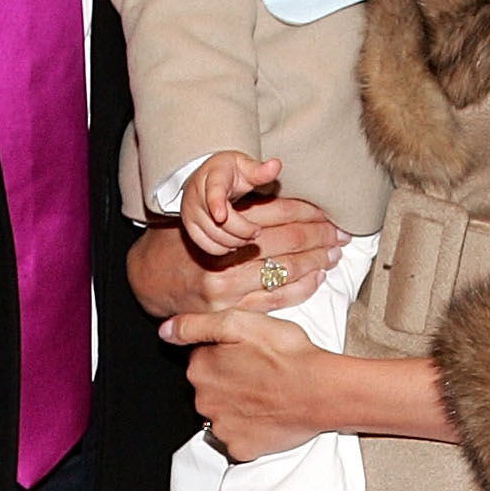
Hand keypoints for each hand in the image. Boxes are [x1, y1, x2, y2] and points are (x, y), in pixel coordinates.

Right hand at [125, 201, 344, 321]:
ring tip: (333, 255)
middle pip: (286, 241)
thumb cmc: (180, 241)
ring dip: (315, 261)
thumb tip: (280, 178)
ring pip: (285, 270)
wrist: (149, 280)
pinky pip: (276, 299)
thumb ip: (242, 202)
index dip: (308, 213)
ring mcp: (228, 289)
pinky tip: (316, 278)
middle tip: (340, 235)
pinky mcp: (231, 312)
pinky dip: (301, 287)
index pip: (276, 213)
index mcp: (220, 225)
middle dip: (318, 236)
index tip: (329, 214)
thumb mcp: (204, 211)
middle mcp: (225, 257)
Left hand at [157, 312, 337, 461]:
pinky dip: (250, 429)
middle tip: (259, 373)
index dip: (223, 353)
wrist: (321, 391)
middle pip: (209, 388)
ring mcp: (222, 428)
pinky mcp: (241, 449)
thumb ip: (194, 325)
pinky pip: (238, 439)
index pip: (200, 359)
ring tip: (266, 394)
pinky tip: (267, 415)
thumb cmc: (287, 355)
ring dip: (238, 406)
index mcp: (200, 369)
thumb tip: (165, 331)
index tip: (245, 353)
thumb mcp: (238, 321)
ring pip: (223, 414)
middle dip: (228, 381)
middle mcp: (204, 402)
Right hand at [178, 150, 282, 253]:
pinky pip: (206, 245)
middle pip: (218, 221)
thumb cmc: (229, 171)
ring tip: (249, 237)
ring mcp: (190, 212)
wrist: (205, 176)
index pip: (213, 192)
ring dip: (235, 241)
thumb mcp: (245, 166)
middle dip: (242, 230)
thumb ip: (260, 170)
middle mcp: (196, 195)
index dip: (216, 204)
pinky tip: (234, 243)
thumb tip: (276, 165)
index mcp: (212, 177)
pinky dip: (222, 248)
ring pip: (213, 236)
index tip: (221, 216)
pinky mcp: (189, 227)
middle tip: (257, 231)